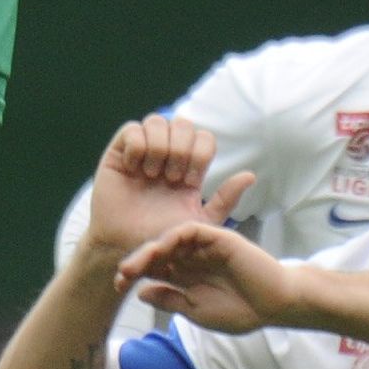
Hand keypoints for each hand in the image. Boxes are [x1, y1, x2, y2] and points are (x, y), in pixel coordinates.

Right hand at [86, 116, 254, 262]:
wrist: (126, 248)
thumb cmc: (161, 239)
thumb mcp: (199, 222)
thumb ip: (225, 200)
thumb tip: (250, 175)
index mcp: (188, 168)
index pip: (204, 138)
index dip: (200, 154)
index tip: (189, 182)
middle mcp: (166, 155)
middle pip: (183, 123)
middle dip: (181, 149)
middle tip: (171, 178)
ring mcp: (142, 152)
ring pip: (158, 120)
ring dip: (159, 147)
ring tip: (152, 174)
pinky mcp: (118, 154)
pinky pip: (131, 129)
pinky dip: (137, 147)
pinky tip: (133, 169)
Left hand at [121, 221, 298, 334]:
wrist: (273, 305)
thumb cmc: (239, 311)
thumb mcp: (195, 311)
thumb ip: (170, 300)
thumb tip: (140, 293)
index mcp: (185, 275)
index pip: (154, 269)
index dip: (135, 275)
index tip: (117, 286)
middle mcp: (191, 258)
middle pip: (157, 253)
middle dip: (137, 262)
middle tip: (121, 273)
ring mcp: (203, 246)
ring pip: (169, 240)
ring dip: (151, 250)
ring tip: (136, 264)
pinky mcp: (217, 236)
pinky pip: (190, 230)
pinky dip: (173, 237)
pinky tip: (161, 249)